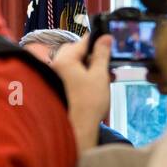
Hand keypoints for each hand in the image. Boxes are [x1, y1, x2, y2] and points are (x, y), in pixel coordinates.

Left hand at [52, 35, 112, 151]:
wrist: (78, 128)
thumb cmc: (89, 102)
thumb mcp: (100, 75)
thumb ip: (102, 54)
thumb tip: (105, 38)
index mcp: (64, 60)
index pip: (82, 41)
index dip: (98, 40)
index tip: (109, 39)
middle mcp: (56, 66)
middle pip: (77, 52)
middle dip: (93, 55)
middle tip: (108, 62)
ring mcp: (56, 77)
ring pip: (76, 64)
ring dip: (91, 66)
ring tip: (108, 75)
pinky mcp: (59, 87)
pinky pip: (72, 75)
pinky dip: (85, 75)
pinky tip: (98, 82)